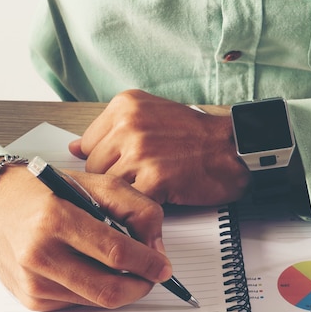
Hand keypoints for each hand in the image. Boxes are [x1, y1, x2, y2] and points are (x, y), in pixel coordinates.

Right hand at [0, 166, 172, 310]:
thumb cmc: (47, 192)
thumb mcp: (97, 184)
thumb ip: (137, 209)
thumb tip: (157, 249)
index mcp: (56, 219)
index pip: (116, 253)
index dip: (148, 264)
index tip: (164, 267)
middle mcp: (40, 254)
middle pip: (109, 289)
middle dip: (141, 286)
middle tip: (151, 275)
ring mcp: (34, 281)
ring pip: (98, 301)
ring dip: (121, 288)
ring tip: (123, 267)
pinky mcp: (33, 299)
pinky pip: (81, 304)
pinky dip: (96, 291)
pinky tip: (91, 269)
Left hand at [68, 89, 250, 204]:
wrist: (235, 149)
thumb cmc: (199, 136)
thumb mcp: (151, 114)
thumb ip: (112, 129)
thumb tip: (74, 148)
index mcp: (126, 106)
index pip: (88, 143)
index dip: (107, 160)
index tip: (125, 164)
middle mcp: (130, 125)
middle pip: (95, 166)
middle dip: (116, 177)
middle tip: (143, 176)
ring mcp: (141, 152)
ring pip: (110, 186)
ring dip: (129, 192)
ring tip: (154, 185)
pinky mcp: (155, 179)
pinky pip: (131, 201)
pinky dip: (143, 205)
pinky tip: (161, 195)